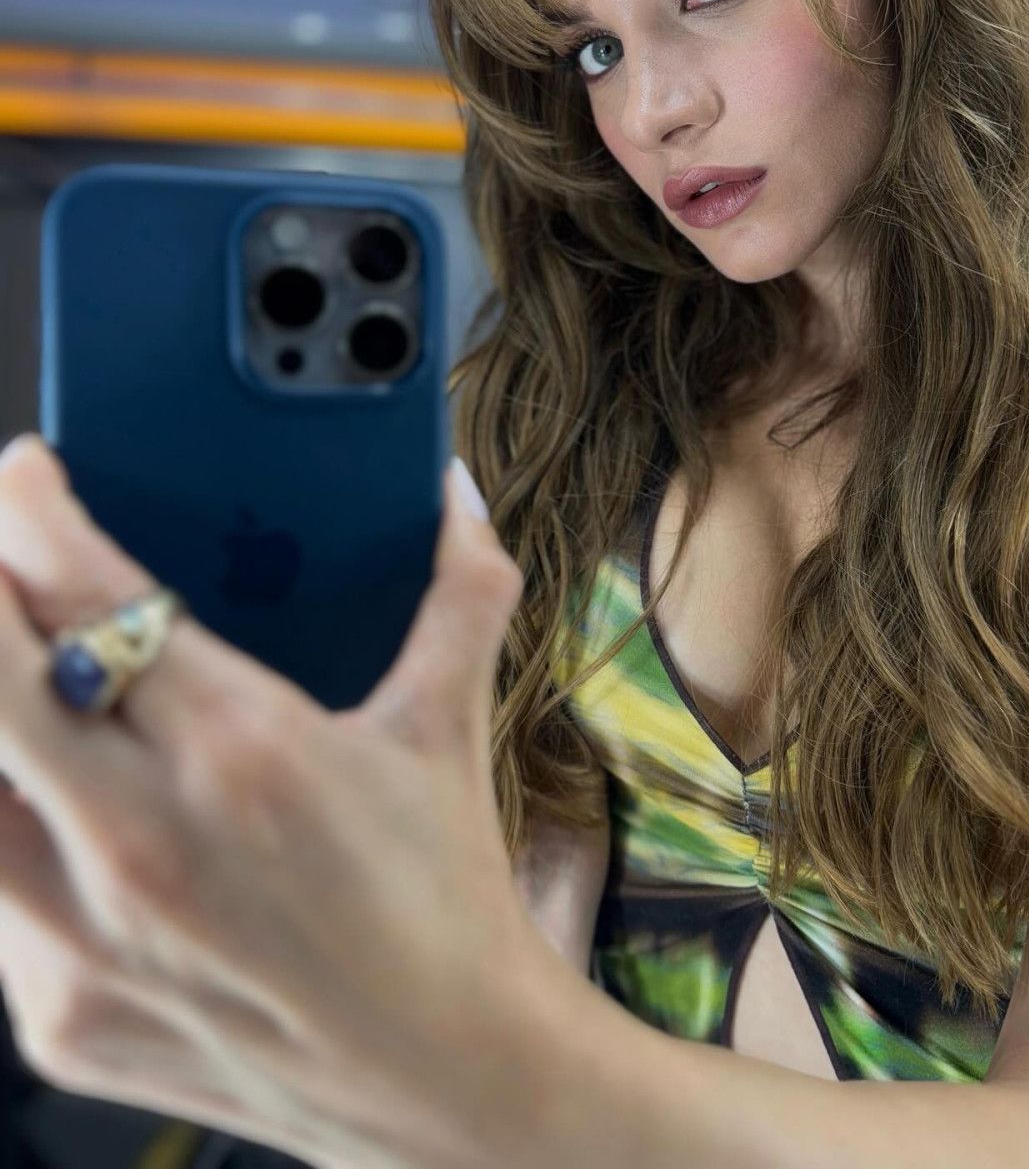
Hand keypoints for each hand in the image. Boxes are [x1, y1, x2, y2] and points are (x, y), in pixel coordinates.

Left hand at [0, 435, 558, 1168]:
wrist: (445, 1080)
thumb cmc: (443, 896)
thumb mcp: (448, 731)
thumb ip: (458, 592)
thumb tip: (455, 494)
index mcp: (243, 749)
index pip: (84, 594)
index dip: (31, 510)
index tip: (28, 473)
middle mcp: (141, 842)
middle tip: (8, 558)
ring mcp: (81, 940)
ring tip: (34, 675)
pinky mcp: (53, 1015)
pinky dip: (13, 822)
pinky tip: (63, 800)